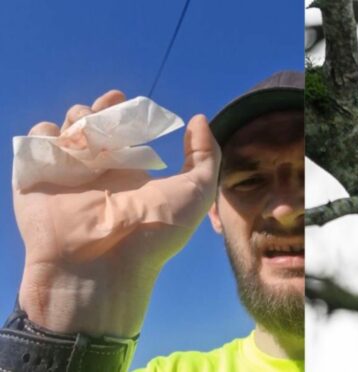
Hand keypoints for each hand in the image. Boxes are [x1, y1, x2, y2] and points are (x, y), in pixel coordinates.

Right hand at [13, 90, 220, 336]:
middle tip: (108, 104)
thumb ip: (204, 156)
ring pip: (63, 129)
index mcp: (129, 172)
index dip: (123, 112)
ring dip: (75, 117)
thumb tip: (199, 119)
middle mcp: (97, 171)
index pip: (122, 132)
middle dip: (98, 109)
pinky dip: (46, 134)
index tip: (127, 102)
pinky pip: (35, 143)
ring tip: (87, 128)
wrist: (103, 266)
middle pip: (92, 125)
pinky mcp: (36, 179)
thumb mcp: (196, 192)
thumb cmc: (154, 232)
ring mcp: (67, 174)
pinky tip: (63, 142)